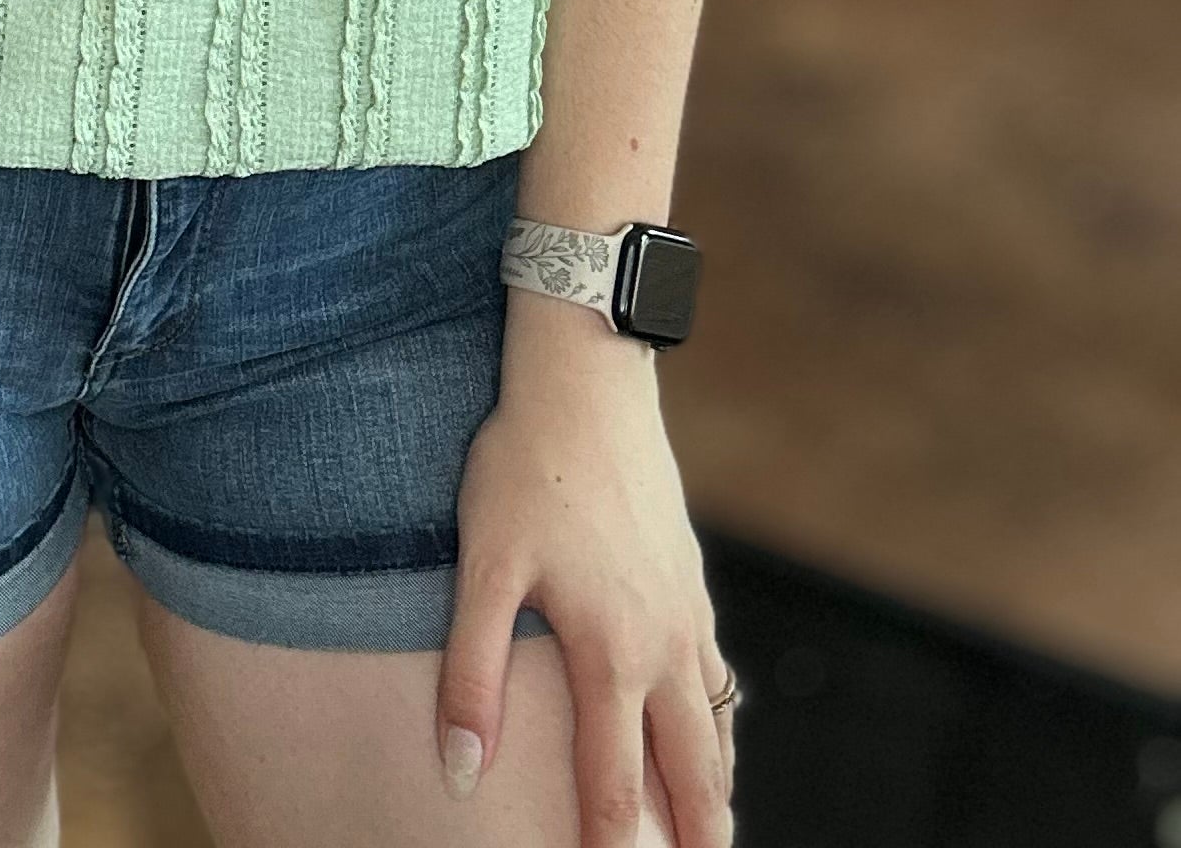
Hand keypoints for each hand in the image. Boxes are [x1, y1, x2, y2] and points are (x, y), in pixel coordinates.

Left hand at [436, 304, 734, 844]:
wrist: (587, 378)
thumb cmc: (524, 465)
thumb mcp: (483, 565)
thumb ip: (470, 673)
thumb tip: (462, 771)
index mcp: (611, 653)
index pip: (617, 788)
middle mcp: (663, 644)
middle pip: (692, 773)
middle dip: (695, 836)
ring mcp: (686, 610)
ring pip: (714, 725)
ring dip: (714, 785)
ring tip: (711, 828)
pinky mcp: (690, 577)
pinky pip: (716, 671)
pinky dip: (718, 720)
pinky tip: (709, 724)